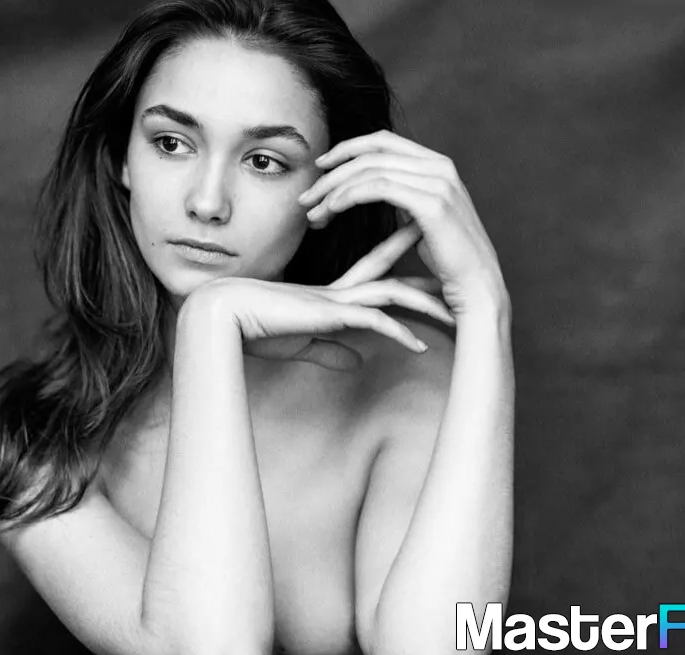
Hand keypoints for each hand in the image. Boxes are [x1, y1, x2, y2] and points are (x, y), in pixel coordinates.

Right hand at [186, 225, 453, 371]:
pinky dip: (399, 334)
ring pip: (393, 295)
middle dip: (431, 273)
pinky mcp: (327, 314)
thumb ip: (331, 350)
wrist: (220, 316)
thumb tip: (355, 361)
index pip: (380, 271)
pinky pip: (373, 323)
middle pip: (397, 275)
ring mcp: (335, 300)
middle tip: (464, 272)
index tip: (437, 263)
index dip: (410, 269)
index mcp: (333, 293)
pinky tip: (420, 346)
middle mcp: (340, 291)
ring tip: (456, 315)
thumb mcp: (302, 345)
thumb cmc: (252, 330)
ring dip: (426, 305)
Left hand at [297, 130, 507, 316]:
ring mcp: (438, 182)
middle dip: (332, 172)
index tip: (320, 167)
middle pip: (372, 152)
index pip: (383, 141)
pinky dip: (349, 196)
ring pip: (370, 170)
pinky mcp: (432, 203)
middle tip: (306, 197)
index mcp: (437, 164)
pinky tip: (332, 211)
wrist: (477, 286)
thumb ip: (403, 195)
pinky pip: (378, 188)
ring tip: (313, 213)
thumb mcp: (422, 218)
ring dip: (334, 190)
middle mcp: (440, 166)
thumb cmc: (448, 261)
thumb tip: (373, 189)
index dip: (347, 149)